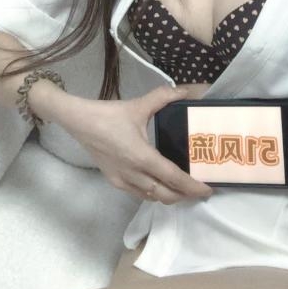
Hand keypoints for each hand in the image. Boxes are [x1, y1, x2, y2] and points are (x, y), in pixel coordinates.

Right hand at [59, 85, 213, 204]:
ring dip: (169, 196)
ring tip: (183, 187)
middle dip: (185, 196)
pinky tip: (159, 184)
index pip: (174, 179)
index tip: (208, 190)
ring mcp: (123, 181)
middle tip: (199, 189)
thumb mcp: (140, 105)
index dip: (192, 187)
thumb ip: (165, 97)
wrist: (79, 122)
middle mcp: (134, 175)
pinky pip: (139, 195)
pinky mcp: (114, 182)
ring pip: (152, 198)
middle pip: (166, 195)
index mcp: (143, 158)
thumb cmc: (110, 115)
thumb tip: (188, 90)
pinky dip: (154, 194)